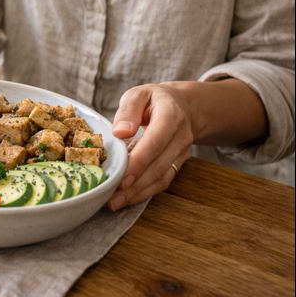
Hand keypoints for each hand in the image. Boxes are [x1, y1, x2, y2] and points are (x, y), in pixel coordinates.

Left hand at [108, 83, 193, 209]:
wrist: (184, 106)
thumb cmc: (154, 100)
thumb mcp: (139, 94)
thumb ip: (128, 110)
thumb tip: (119, 132)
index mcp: (171, 116)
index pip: (156, 142)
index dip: (139, 161)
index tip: (122, 177)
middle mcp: (181, 137)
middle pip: (159, 165)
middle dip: (135, 184)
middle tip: (111, 197)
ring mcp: (181, 153)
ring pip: (161, 177)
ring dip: (138, 193)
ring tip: (115, 202)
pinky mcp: (177, 164)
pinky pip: (163, 181)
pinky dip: (145, 192)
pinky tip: (127, 198)